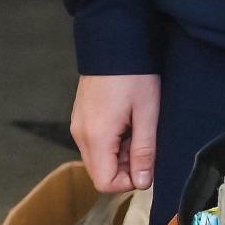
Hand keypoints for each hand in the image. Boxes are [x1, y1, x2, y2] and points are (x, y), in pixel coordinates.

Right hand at [71, 73, 161, 191]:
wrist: (115, 41)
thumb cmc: (135, 75)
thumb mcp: (147, 114)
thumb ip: (144, 151)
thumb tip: (143, 182)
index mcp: (96, 137)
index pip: (105, 182)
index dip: (128, 181)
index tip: (146, 165)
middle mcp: (80, 134)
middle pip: (99, 172)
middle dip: (124, 168)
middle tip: (144, 145)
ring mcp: (77, 124)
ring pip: (97, 158)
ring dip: (118, 154)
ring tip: (137, 130)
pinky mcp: (80, 117)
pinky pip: (94, 142)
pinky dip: (111, 142)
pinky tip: (126, 123)